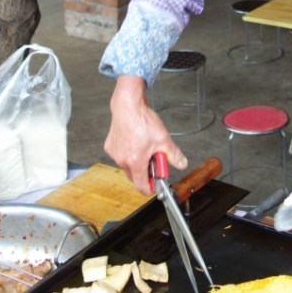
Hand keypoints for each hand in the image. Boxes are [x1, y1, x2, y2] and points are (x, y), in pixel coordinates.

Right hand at [103, 74, 187, 193]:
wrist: (127, 105)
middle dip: (145, 172)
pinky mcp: (109, 146)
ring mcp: (114, 154)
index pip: (141, 186)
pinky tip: (135, 141)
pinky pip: (120, 155)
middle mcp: (122, 160)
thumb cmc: (142, 120)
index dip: (150, 187)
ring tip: (145, 146)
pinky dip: (128, 152)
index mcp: (135, 162)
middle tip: (154, 159)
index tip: (155, 185)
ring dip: (136, 161)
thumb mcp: (163, 139)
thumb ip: (174, 155)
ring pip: (127, 165)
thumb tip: (181, 164)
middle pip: (134, 176)